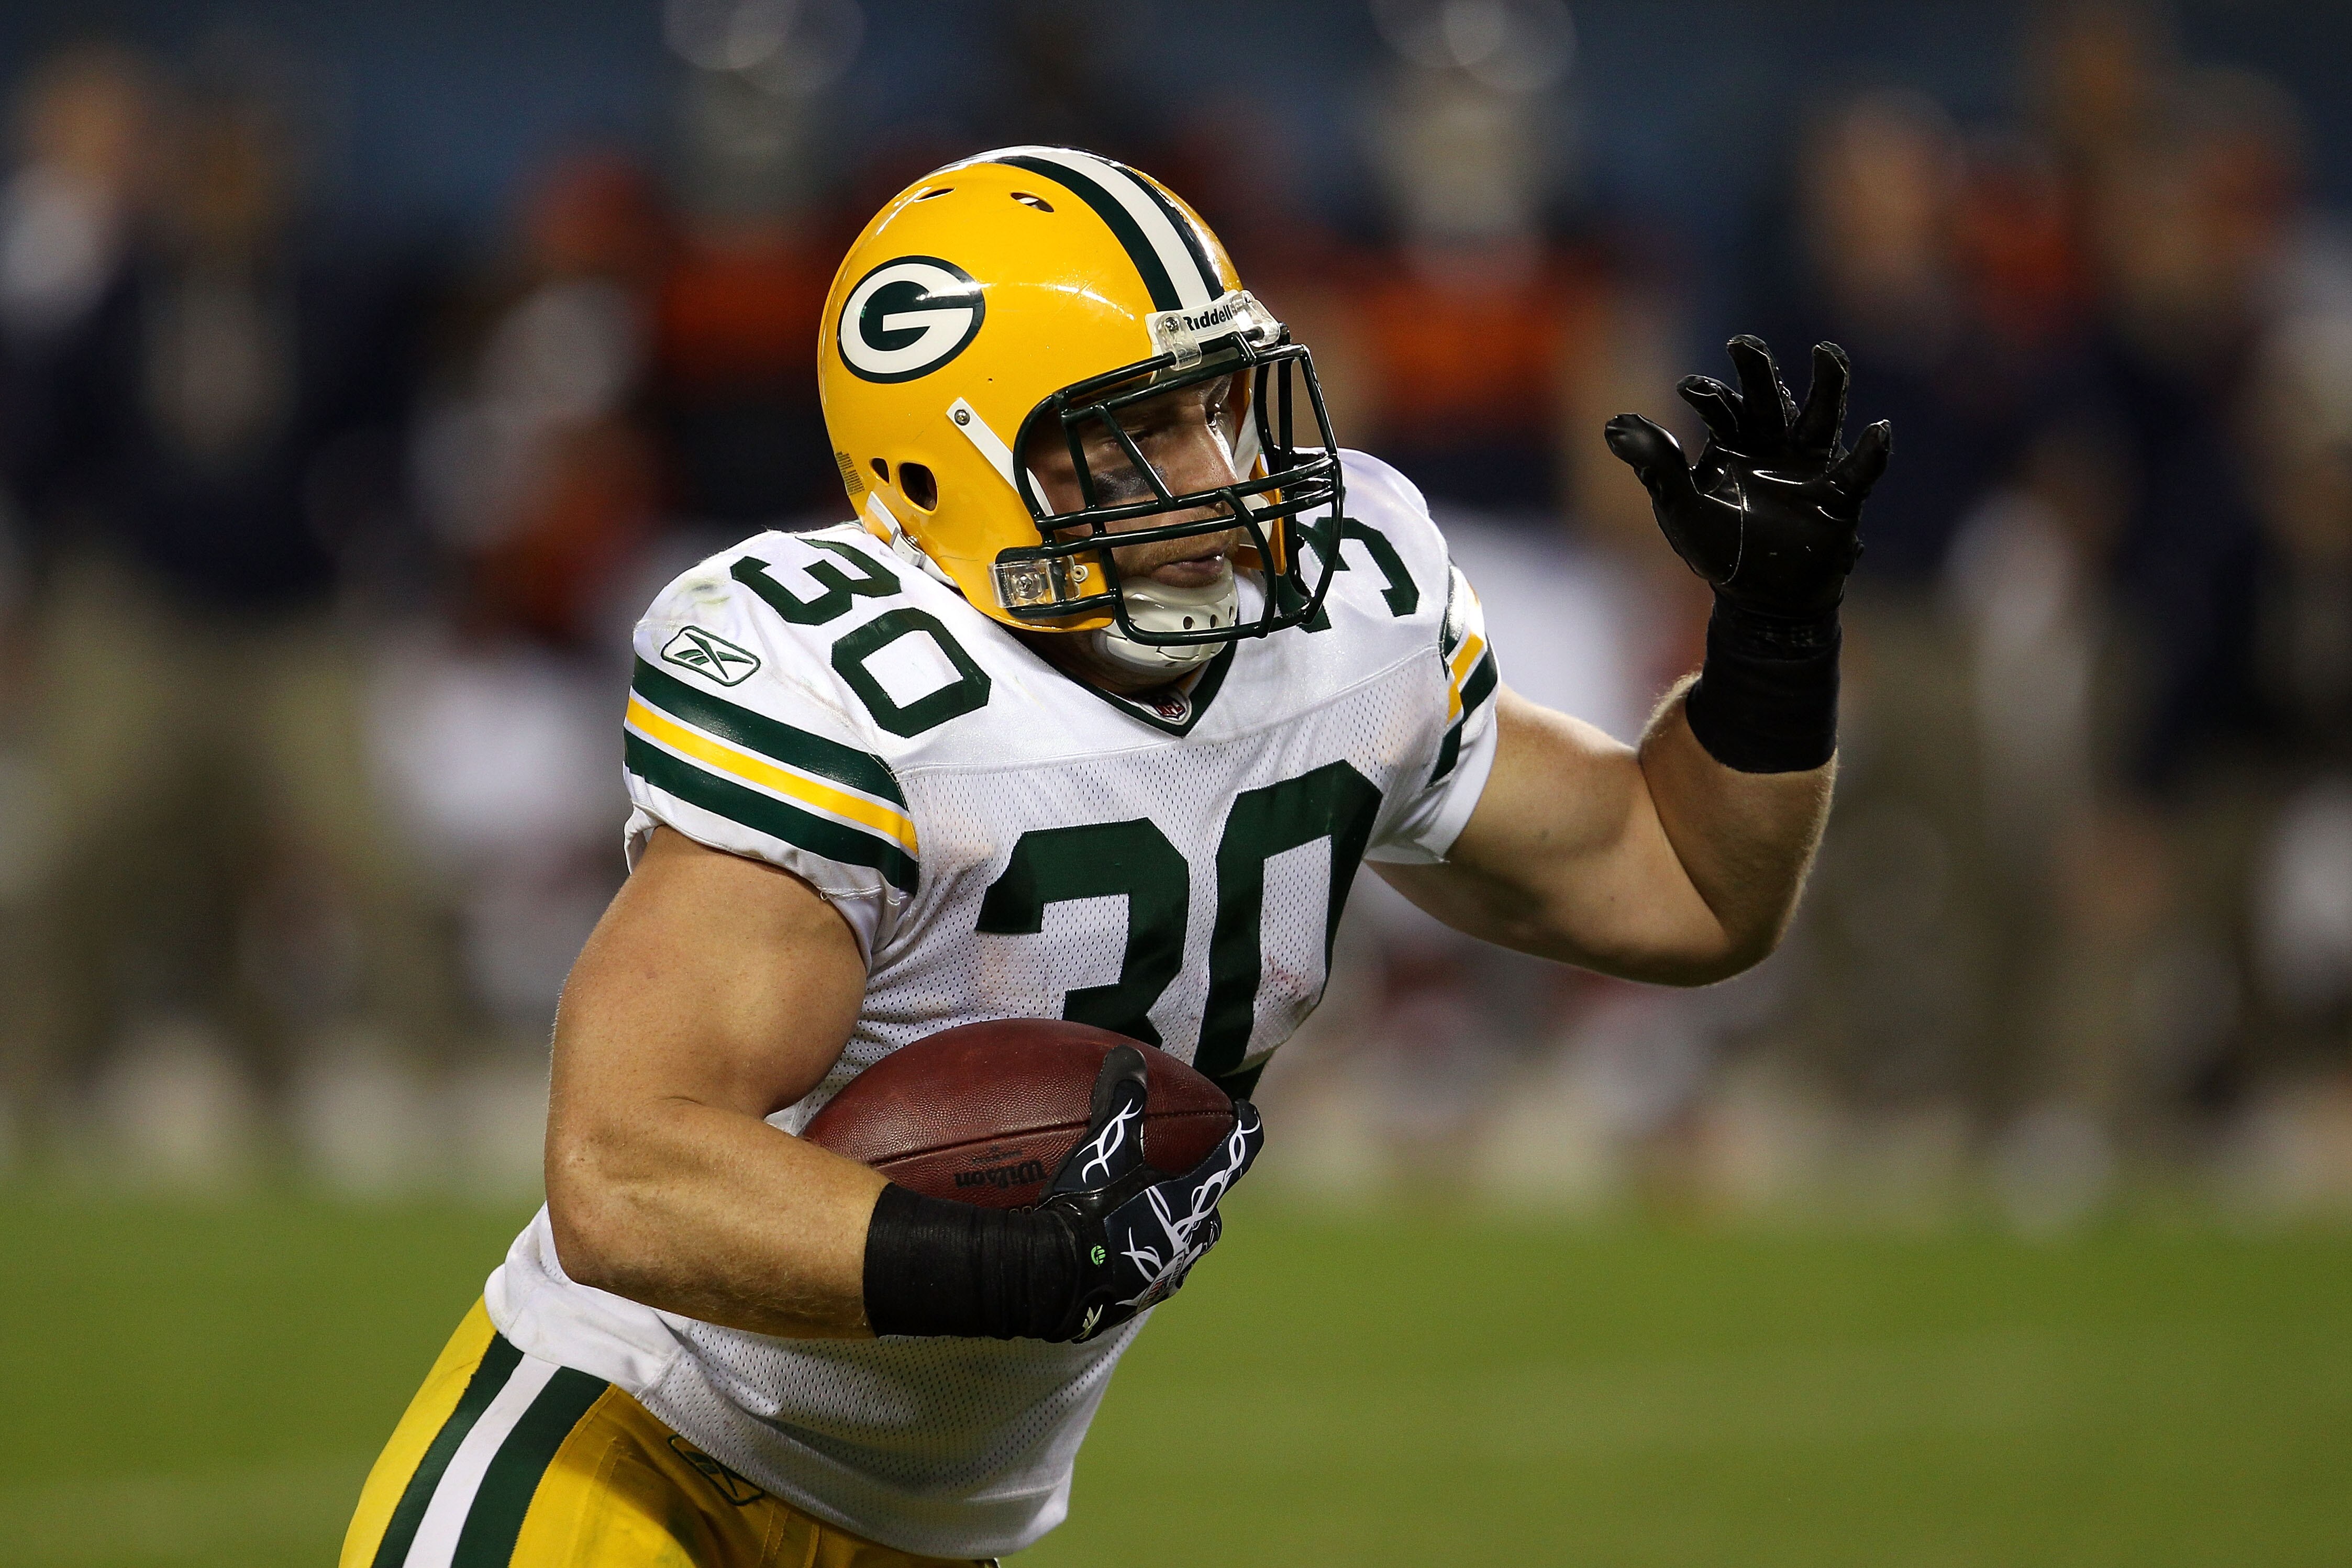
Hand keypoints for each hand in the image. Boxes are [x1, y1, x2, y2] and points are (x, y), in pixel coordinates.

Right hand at [1037, 1045, 1262, 1342]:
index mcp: (1191, 1199)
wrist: (1056, 1281)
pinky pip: (1153, 1275)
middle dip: (1209, 1196)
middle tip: (1196, 1179)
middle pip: (1213, 1214)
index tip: (1249, 1114)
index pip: (1234, 1157)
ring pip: (1187, 1248)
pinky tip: (1121, 1253)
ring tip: (1160, 1218)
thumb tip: (1130, 1058)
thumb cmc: (1088, 1209)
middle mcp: (1188, 1238)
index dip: (1245, 1132)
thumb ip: (1122, 1104)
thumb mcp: (1105, 1149)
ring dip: (1180, 1230)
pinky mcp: (1138, 1299)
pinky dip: (1145, 1259)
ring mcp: (1165, 1273)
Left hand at [1604, 335, 1891, 618]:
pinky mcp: (1836, 497)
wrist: (1759, 601)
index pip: (1722, 406)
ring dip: (1828, 385)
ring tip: (1826, 353)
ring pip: (1821, 417)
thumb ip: (1656, 467)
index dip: (1709, 393)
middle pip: (1768, 398)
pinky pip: (1859, 472)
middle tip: (1742, 344)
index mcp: (1733, 443)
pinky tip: (1878, 430)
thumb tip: (1614, 424)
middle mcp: (1772, 444)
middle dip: (1757, 370)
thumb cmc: (1717, 549)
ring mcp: (1807, 467)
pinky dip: (1870, 454)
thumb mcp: (1679, 509)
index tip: (1690, 388)